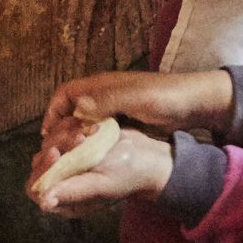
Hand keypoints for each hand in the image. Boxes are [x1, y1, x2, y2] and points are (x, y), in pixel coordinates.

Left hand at [24, 123, 174, 215]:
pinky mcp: (73, 148)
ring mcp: (67, 164)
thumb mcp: (101, 183)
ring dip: (64, 134)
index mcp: (66, 200)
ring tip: (87, 132)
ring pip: (48, 144)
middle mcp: (62, 183)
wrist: (148, 156)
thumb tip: (44, 203)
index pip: (36, 188)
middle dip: (58, 146)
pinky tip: (87, 126)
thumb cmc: (128, 173)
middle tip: (80, 137)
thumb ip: (73, 191)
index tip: (57, 152)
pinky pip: (59, 134)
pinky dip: (69, 127)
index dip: (42, 170)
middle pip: (40, 162)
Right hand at [43, 69, 234, 138]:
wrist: (195, 103)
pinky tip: (92, 156)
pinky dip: (92, 141)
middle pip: (72, 109)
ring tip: (69, 157)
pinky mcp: (126, 120)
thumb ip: (107, 100)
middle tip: (56, 150)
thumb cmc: (166, 97)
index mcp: (103, 85)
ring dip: (76, 136)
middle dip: (61, 127)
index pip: (66, 93)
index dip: (53, 110)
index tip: (48, 132)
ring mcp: (116, 108)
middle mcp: (105, 95)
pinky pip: (101, 130)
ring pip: (86, 122)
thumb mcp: (136, 99)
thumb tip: (76, 105)